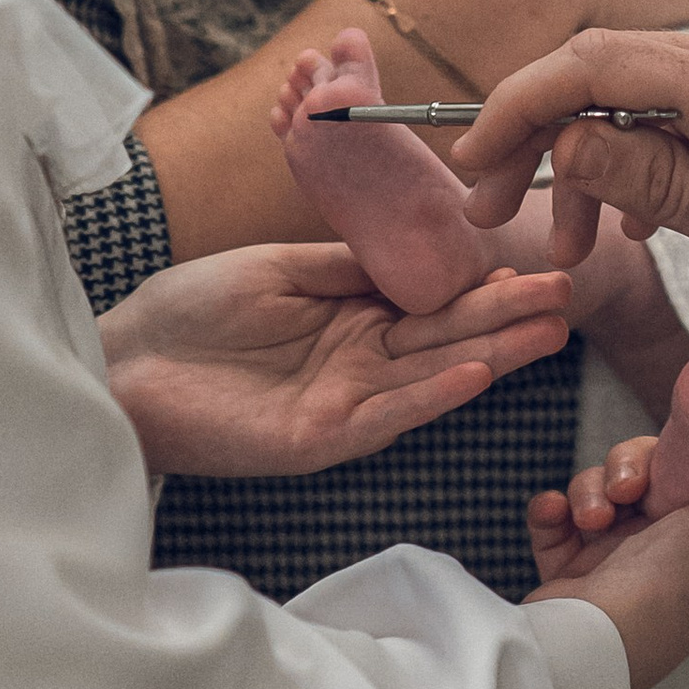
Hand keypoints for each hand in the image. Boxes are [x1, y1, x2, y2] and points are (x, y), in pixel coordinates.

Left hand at [98, 247, 571, 478]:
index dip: (482, 287)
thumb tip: (414, 250)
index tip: (531, 267)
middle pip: (446, 336)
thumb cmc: (186, 313)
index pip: (431, 302)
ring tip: (548, 330)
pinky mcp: (316, 438)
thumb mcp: (279, 267)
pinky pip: (385, 413)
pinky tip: (474, 371)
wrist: (119, 364)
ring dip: (491, 353)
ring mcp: (341, 402)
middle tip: (569, 295)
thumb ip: (348, 266)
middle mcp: (357, 362)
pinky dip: (430, 393)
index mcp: (349, 317)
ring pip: (429, 374)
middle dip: (508, 317)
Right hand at [453, 29, 688, 327]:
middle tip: (498, 216)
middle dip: (541, 136)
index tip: (473, 167)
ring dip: (593, 159)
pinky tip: (635, 223)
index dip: (518, 106)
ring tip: (574, 249)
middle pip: (607, 70)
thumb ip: (663, 186)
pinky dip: (645, 159)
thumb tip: (570, 144)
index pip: (594, 62)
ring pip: (645, 93)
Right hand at [526, 423, 688, 688]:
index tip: (679, 437)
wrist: (593, 645)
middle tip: (626, 490)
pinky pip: (559, 520)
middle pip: (649, 476)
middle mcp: (673, 554)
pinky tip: (554, 512)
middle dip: (630, 469)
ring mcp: (620, 565)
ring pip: (602, 491)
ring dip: (590, 491)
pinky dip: (552, 512)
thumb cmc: (675, 584)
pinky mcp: (572, 575)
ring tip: (590, 517)